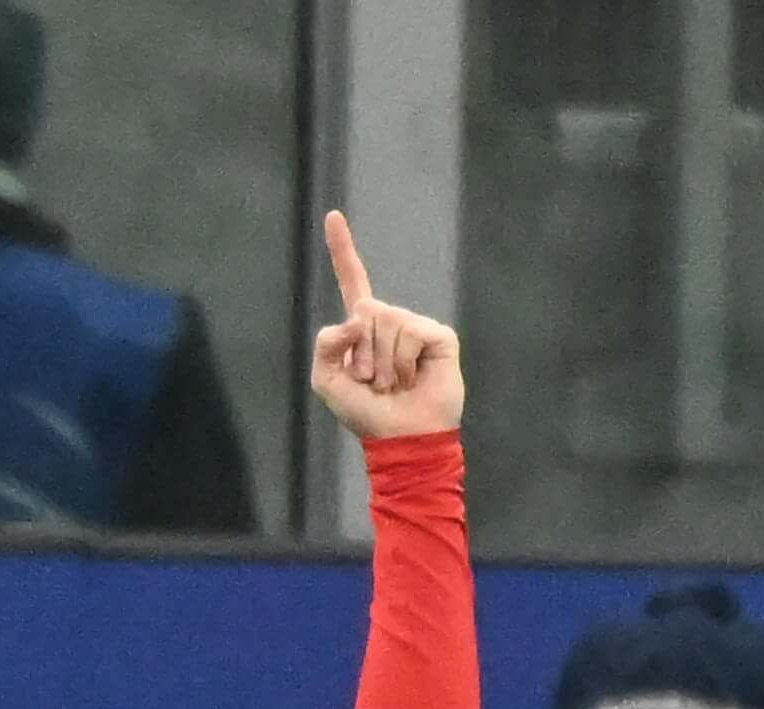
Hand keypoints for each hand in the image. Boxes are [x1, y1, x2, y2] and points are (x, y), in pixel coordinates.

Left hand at [309, 210, 463, 441]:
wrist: (402, 438)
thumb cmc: (365, 414)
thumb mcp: (327, 382)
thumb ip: (325, 346)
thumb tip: (354, 319)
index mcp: (363, 327)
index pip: (352, 281)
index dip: (342, 250)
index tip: (332, 215)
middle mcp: (390, 320)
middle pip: (366, 309)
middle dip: (362, 353)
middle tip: (376, 382)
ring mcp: (416, 326)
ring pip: (387, 324)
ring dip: (383, 363)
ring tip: (395, 384)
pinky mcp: (439, 336)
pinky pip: (410, 334)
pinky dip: (404, 362)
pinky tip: (414, 378)